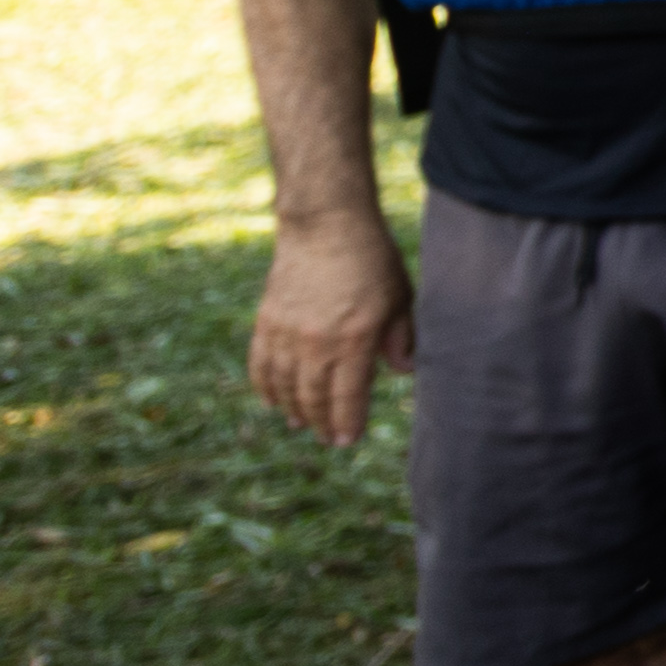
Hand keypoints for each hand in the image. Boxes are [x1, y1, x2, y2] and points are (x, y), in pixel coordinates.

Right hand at [249, 216, 415, 445]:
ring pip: (285, 386)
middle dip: (322, 422)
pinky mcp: (266, 321)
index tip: (348, 440)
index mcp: (354, 339)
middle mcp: (316, 342)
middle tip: (328, 438)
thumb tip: (405, 371)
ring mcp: (287, 333)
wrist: (325, 225)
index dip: (347, 422)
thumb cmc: (372, 259)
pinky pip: (260, 364)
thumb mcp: (400, 298)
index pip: (348, 396)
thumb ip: (402, 337)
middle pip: (314, 397)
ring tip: (301, 423)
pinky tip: (273, 399)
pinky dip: (265, 386)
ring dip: (293, 409)